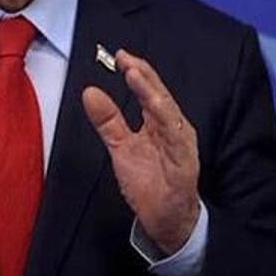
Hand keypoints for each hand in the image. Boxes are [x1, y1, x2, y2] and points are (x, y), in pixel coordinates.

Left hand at [82, 50, 200, 254]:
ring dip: (152, 93)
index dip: (136, 72)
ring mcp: (180, 145)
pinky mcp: (184, 164)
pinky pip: (176, 141)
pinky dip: (167, 123)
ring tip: (136, 75)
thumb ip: (108, 121)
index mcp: (159, 123)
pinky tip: (156, 108)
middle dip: (144, 76)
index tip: (119, 56)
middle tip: (126, 59)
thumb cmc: (149, 182)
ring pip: (168, 113)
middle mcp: (172, 129)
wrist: (166, 218)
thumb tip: (90, 92)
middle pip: (159, 96)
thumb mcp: (121, 147)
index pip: (149, 91)